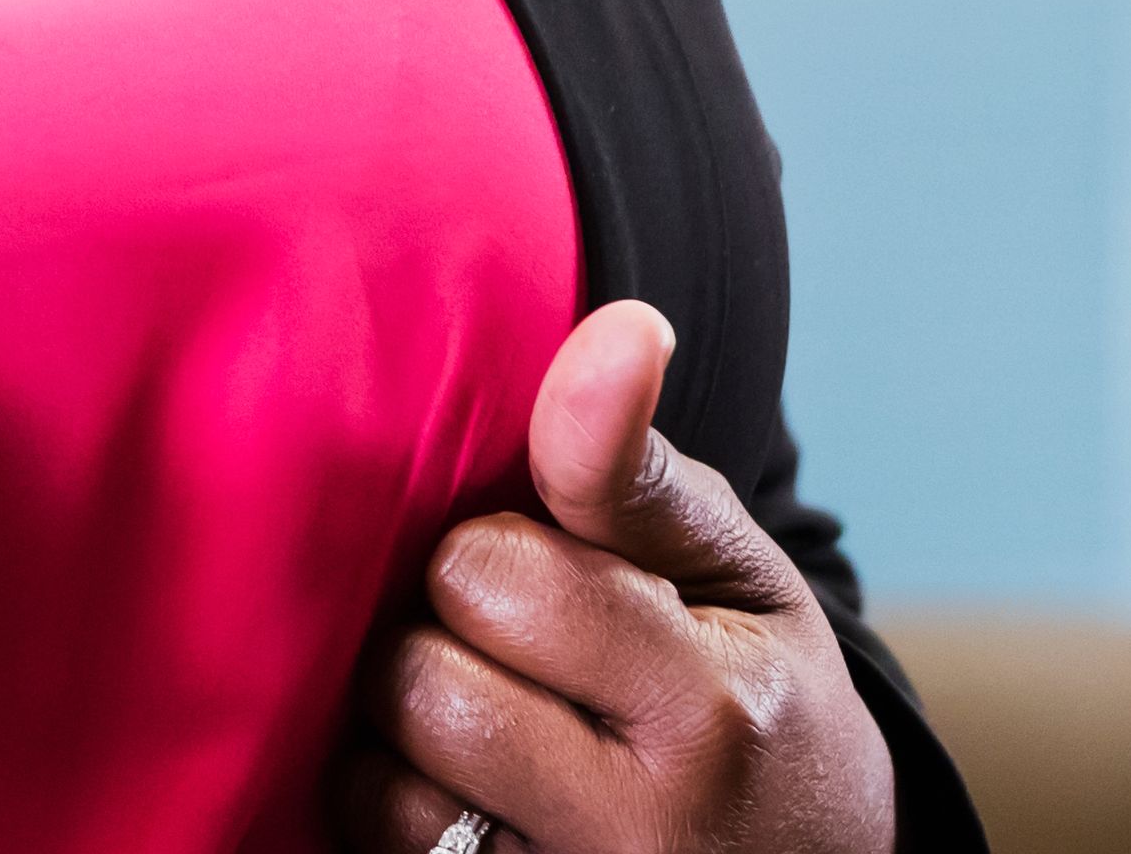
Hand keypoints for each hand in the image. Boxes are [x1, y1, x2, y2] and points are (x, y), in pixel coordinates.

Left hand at [328, 301, 896, 853]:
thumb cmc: (758, 695)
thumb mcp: (736, 577)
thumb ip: (638, 468)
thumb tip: (618, 328)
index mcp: (709, 710)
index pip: (493, 577)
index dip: (498, 553)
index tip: (550, 571)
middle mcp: (635, 830)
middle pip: (420, 680)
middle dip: (445, 637)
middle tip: (514, 646)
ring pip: (377, 778)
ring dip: (403, 729)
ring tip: (485, 709)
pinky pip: (372, 845)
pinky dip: (393, 801)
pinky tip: (457, 780)